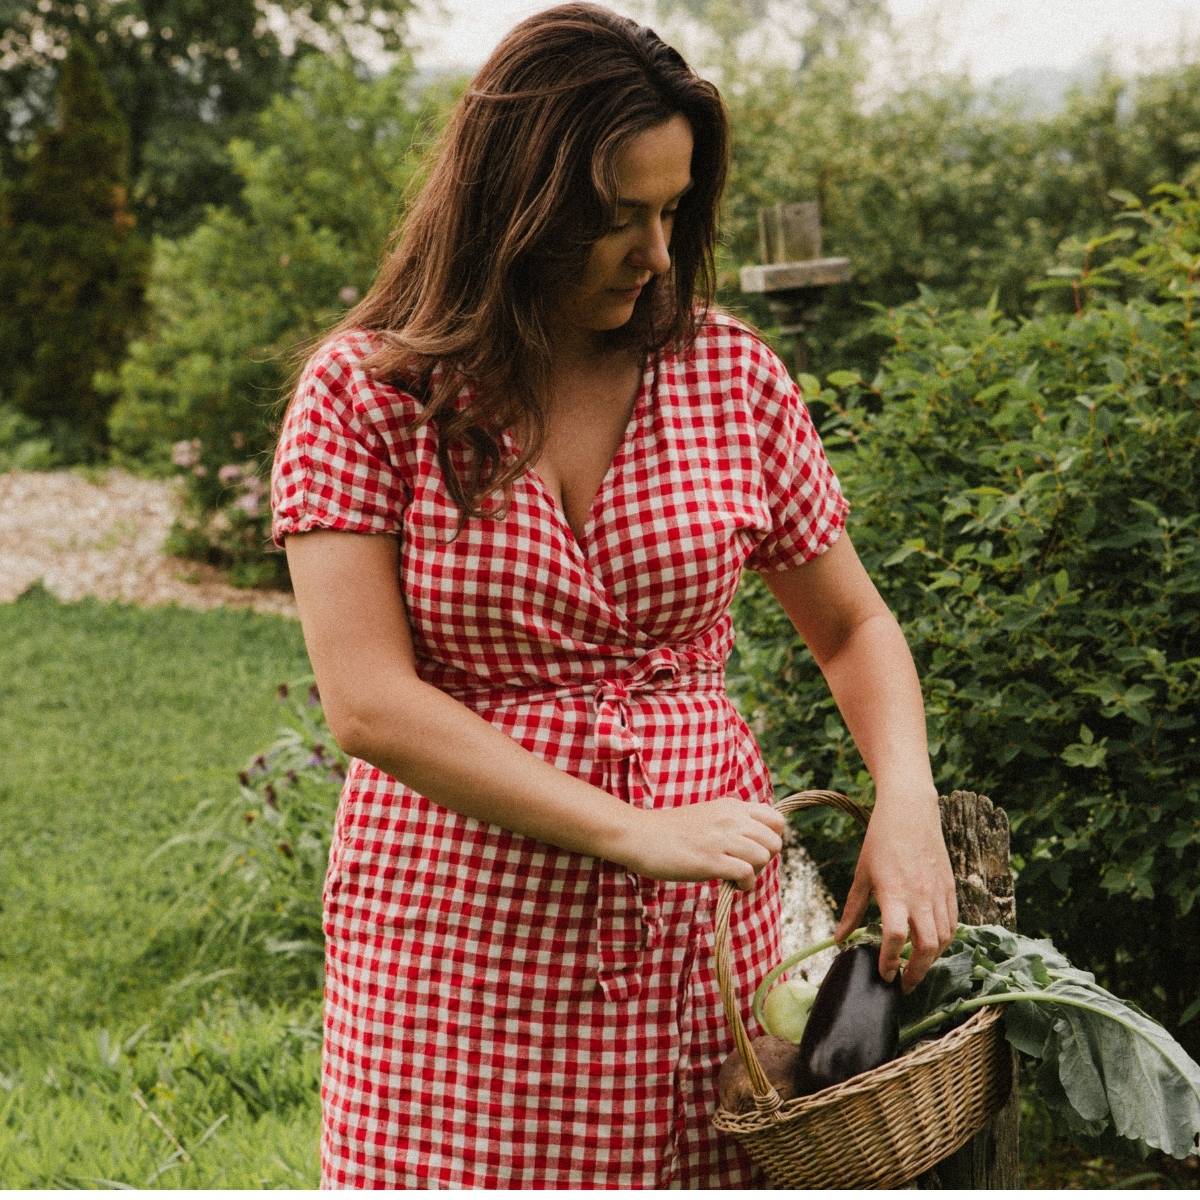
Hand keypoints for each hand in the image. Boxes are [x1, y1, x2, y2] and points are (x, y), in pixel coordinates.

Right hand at [619, 798, 785, 891]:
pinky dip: (745, 885)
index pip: (777, 819)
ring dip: (756, 873)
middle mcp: (730, 819)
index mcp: (731, 806)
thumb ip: (732, 820)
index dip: (772, 838)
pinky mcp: (710, 860)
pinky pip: (747, 874)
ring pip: (764, 856)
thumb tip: (755, 838)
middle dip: (766, 858)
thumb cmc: (672, 830)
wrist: (640, 835)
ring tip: (737, 876)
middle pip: (775, 841)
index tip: (755, 849)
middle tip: (746, 865)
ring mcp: (720, 839)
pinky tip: (732, 885)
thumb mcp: (708, 814)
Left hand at [833, 788, 957, 992]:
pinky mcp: (951, 889)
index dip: (890, 961)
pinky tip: (932, 946)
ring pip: (944, 940)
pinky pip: (953, 924)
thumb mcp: (862, 875)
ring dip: (931, 960)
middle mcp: (920, 897)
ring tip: (916, 968)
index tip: (884, 975)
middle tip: (904, 985)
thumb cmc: (881, 841)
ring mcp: (939, 894)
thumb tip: (839, 938)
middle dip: (916, 972)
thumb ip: (853, 910)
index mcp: (894, 893)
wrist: (911, 812)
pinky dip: (945, 941)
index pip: (895, 937)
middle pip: (927, 947)